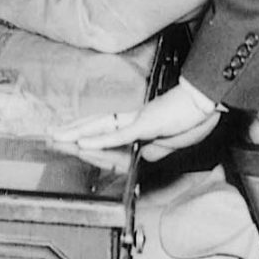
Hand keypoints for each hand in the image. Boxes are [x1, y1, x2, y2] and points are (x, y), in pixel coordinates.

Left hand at [51, 82, 220, 160]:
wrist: (209, 102)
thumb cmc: (195, 117)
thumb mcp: (173, 141)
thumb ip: (157, 148)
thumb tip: (144, 156)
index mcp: (139, 122)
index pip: (106, 128)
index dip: (87, 131)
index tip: (69, 135)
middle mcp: (133, 119)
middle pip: (96, 124)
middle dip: (71, 129)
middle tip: (50, 133)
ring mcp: (138, 120)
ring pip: (100, 127)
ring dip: (77, 133)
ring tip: (57, 136)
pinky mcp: (146, 124)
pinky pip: (118, 134)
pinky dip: (99, 140)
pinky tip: (83, 144)